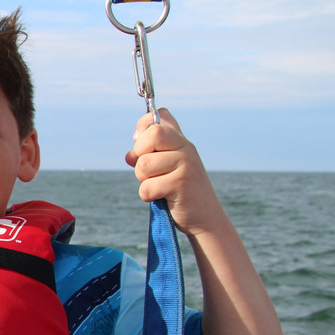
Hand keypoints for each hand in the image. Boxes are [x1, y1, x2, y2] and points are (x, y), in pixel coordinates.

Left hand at [125, 109, 222, 235]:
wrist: (204, 218)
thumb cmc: (180, 191)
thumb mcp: (166, 168)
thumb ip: (149, 156)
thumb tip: (130, 155)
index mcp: (181, 141)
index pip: (159, 116)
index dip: (143, 126)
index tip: (142, 146)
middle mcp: (186, 148)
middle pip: (153, 134)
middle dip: (140, 154)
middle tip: (149, 169)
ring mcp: (186, 165)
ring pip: (144, 164)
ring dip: (143, 179)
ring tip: (158, 185)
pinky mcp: (182, 184)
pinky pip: (147, 187)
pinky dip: (147, 195)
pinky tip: (162, 197)